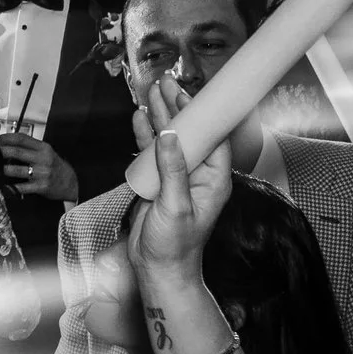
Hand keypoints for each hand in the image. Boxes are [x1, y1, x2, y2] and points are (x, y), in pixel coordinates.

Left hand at [0, 132, 78, 201]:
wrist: (71, 183)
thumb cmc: (53, 166)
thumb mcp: (45, 153)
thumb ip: (29, 148)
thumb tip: (5, 144)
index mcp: (43, 147)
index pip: (21, 138)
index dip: (5, 138)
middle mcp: (43, 158)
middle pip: (16, 152)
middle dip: (0, 152)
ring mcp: (42, 173)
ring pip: (16, 170)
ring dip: (2, 169)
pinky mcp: (41, 187)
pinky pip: (21, 188)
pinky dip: (10, 188)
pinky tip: (2, 186)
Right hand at [128, 78, 231, 282]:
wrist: (158, 270)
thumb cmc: (176, 246)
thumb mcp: (176, 207)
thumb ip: (173, 170)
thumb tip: (169, 137)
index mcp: (213, 180)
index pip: (213, 138)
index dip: (202, 115)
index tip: (189, 95)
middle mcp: (197, 175)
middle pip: (189, 134)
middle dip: (176, 108)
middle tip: (165, 83)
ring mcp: (176, 178)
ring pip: (168, 140)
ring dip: (159, 117)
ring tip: (150, 92)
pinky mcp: (158, 183)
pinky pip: (152, 154)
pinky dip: (145, 137)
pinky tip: (139, 119)